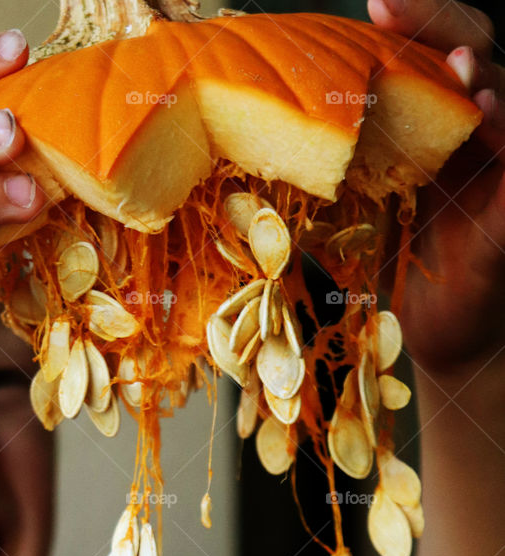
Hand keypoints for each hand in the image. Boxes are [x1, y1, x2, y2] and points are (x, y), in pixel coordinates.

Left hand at [367, 0, 504, 377]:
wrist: (437, 339)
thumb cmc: (391, 274)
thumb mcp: (354, 210)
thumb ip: (336, 169)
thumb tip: (258, 137)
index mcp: (430, 126)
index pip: (428, 55)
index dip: (412, 24)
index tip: (375, 4)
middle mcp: (471, 135)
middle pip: (469, 55)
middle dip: (440, 26)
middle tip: (395, 10)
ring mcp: (498, 167)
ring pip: (502, 96)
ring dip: (479, 74)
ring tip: (456, 65)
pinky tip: (485, 111)